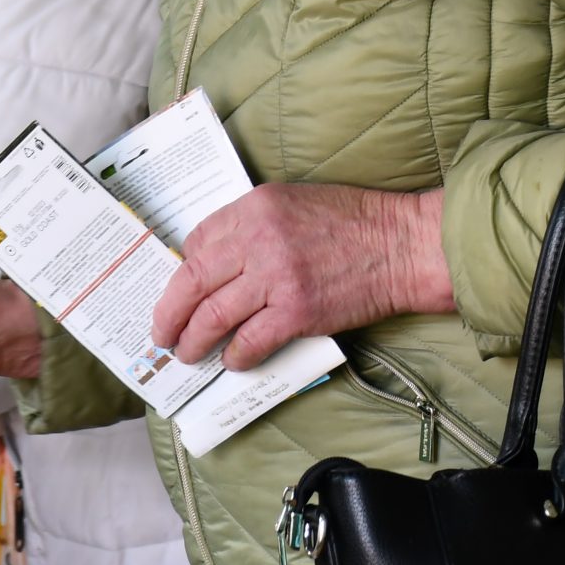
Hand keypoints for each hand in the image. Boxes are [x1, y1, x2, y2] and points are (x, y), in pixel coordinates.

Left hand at [152, 184, 454, 369]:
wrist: (402, 245)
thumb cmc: (354, 222)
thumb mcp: (293, 202)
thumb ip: (253, 225)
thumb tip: (219, 262)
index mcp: (254, 207)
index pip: (196, 241)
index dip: (183, 270)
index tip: (181, 290)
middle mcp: (257, 239)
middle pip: (192, 281)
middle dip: (169, 313)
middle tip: (161, 333)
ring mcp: (276, 278)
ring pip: (213, 316)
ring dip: (194, 341)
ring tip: (188, 354)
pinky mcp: (297, 311)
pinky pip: (250, 340)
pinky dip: (235, 356)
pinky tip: (232, 361)